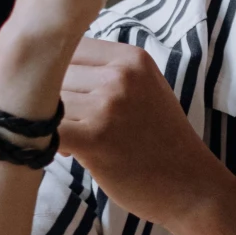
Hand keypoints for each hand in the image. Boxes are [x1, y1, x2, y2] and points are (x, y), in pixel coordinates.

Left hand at [59, 38, 225, 229]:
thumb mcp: (145, 89)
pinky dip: (46, 141)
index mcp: (131, 58)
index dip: (55, 72)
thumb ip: (105, 71)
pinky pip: (45, 129)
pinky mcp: (94, 139)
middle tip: (73, 124)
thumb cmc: (160, 141)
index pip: (65, 46)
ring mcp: (108, 106)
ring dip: (48, 122)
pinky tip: (67, 152)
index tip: (68, 94)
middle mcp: (120, 75)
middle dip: (50, 98)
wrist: (190, 187)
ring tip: (75, 141)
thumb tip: (47, 66)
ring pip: (45, 101)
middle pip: (51, 73)